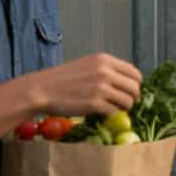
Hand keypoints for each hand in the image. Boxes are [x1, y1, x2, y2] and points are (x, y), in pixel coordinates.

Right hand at [27, 53, 141, 116]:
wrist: (40, 90)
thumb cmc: (62, 79)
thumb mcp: (87, 65)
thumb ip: (106, 70)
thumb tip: (125, 82)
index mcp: (105, 60)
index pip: (134, 73)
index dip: (135, 84)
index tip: (130, 92)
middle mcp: (105, 71)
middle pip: (135, 88)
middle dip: (133, 98)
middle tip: (125, 104)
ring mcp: (101, 88)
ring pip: (128, 101)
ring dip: (123, 108)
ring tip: (113, 109)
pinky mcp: (95, 103)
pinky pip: (114, 112)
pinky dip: (110, 115)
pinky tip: (102, 114)